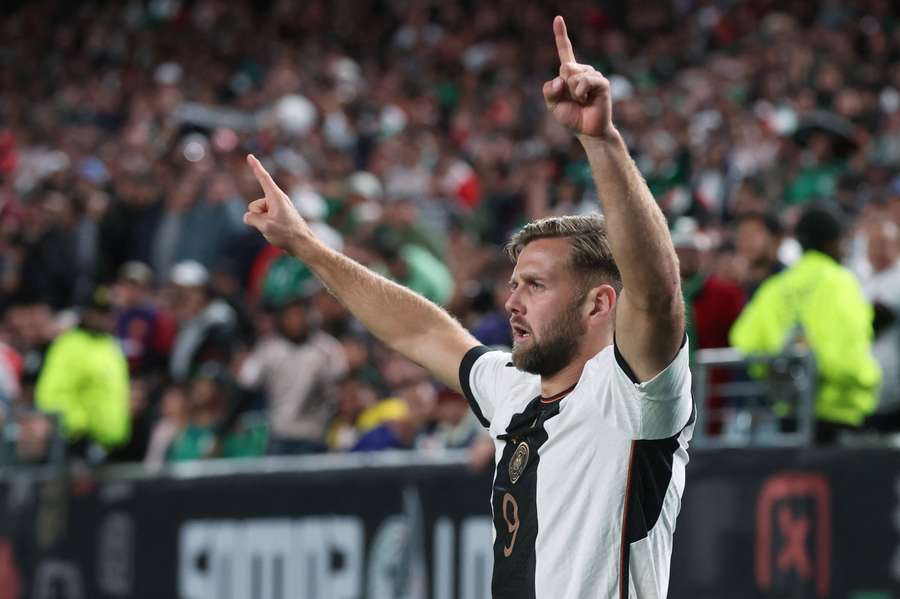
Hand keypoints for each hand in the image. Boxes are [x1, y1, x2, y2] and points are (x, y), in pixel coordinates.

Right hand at [243, 154, 315, 253]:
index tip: (250, 156)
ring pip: (258, 214)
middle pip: (254, 205)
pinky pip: (263, 220)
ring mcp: (277, 209)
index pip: (263, 178)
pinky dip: (266, 226)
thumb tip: (248, 217)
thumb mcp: (265, 226)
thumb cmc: (287, 234)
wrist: (303, 244)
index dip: (255, 166)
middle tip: (273, 226)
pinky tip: (277, 233)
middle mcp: (277, 200)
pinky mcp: (278, 217)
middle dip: (257, 216)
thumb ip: (252, 218)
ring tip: (277, 230)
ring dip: (262, 223)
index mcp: (276, 197)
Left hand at [543, 16, 613, 139]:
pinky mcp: (602, 82)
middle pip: (564, 67)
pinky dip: (580, 94)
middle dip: (563, 87)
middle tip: (573, 99)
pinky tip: (586, 101)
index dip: (561, 35)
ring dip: (572, 93)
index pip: (565, 51)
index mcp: (570, 74)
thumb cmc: (572, 118)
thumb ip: (549, 91)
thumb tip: (560, 79)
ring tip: (581, 102)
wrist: (588, 131)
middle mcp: (582, 71)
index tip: (558, 18)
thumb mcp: (553, 105)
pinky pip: (584, 82)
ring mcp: (594, 75)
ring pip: (573, 76)